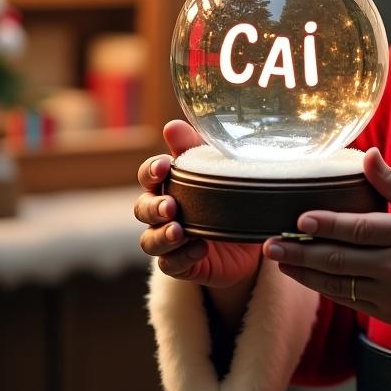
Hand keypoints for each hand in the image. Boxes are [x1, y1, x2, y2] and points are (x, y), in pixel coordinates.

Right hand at [135, 120, 260, 288]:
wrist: (249, 240)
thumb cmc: (228, 196)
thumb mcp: (217, 169)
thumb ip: (194, 148)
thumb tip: (172, 126)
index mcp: (168, 185)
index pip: (148, 176)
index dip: (151, 171)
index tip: (164, 166)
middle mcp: (162, 213)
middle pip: (142, 209)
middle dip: (153, 207)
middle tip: (171, 206)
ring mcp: (169, 241)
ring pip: (149, 241)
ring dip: (162, 235)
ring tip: (179, 231)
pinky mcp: (181, 264)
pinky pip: (171, 264)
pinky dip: (182, 257)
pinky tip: (200, 249)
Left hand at [262, 148, 390, 326]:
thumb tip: (367, 154)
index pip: (358, 230)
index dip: (326, 226)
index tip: (298, 221)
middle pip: (339, 260)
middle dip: (299, 253)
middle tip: (269, 246)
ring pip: (338, 284)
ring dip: (305, 274)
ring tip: (280, 263)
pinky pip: (350, 300)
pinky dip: (326, 289)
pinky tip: (308, 278)